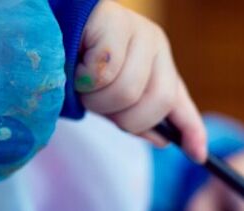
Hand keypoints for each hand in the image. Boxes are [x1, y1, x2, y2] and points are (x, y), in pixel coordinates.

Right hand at [75, 0, 206, 160]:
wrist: (45, 24)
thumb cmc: (75, 64)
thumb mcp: (109, 97)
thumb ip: (136, 118)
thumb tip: (163, 141)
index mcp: (159, 65)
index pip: (180, 102)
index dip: (193, 131)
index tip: (198, 156)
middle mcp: (156, 45)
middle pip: (159, 102)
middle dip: (125, 117)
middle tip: (98, 105)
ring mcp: (138, 30)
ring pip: (128, 91)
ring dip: (97, 99)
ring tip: (81, 83)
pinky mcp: (114, 20)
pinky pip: (105, 71)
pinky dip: (83, 78)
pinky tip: (74, 62)